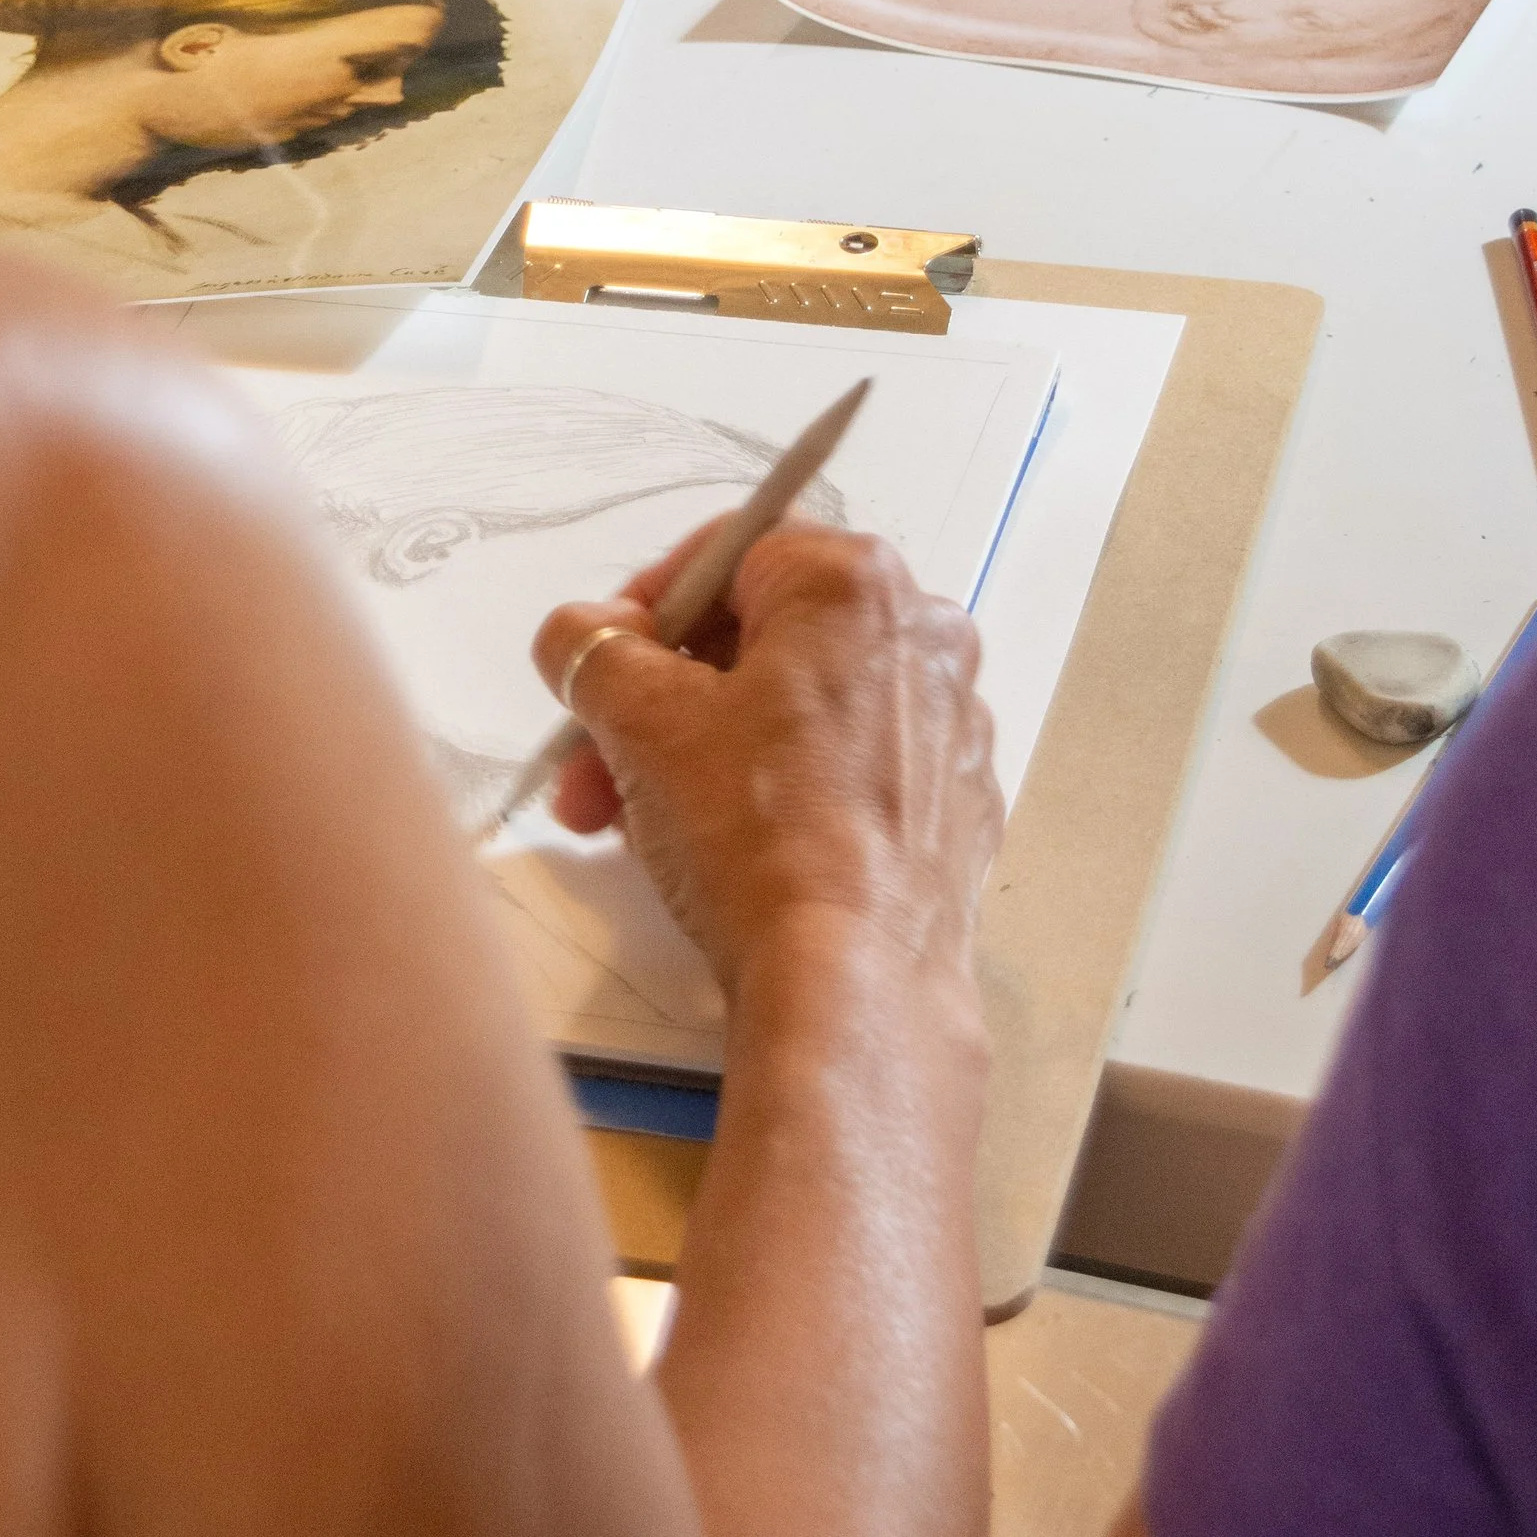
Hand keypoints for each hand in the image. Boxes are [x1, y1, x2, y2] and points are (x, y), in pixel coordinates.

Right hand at [532, 525, 1000, 1013]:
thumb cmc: (758, 834)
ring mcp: (948, 721)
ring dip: (704, 750)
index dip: (643, 606)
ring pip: (798, 706)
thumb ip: (592, 650)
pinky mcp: (954, 800)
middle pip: (759, 637)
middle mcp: (921, 633)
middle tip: (596, 767)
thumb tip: (581, 634)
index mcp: (853, 583)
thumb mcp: (639, 723)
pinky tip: (727, 850)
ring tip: (638, 823)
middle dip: (660, 700)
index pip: (726, 552)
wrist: (855, 983)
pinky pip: (846, 766)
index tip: (600, 665)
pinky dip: (780, 789)